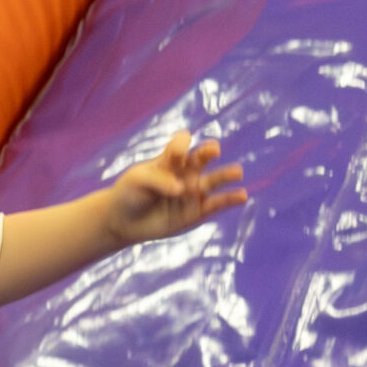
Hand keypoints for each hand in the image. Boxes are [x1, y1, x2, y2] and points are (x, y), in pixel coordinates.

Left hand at [103, 131, 245, 244]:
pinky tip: (242, 196)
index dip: (181, 145)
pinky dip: (229, 200)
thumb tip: (183, 190)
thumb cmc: (130, 194)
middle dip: (207, 153)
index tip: (179, 150)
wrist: (124, 221)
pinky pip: (216, 205)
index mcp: (170, 159)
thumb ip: (160, 181)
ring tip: (237, 172)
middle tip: (213, 150)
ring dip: (225, 175)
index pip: (180, 145)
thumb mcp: (138, 181)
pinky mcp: (196, 212)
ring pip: (213, 181)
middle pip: (201, 159)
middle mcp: (185, 173)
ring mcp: (192, 192)